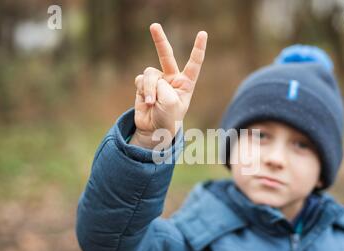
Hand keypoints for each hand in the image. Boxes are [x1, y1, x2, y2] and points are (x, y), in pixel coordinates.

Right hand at [131, 23, 207, 148]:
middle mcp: (171, 79)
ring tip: (151, 102)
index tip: (202, 34)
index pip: (194, 63)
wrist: (154, 131)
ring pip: (150, 74)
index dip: (198, 48)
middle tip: (154, 25)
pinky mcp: (143, 86)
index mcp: (185, 83)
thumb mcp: (171, 104)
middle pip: (166, 55)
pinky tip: (146, 101)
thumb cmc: (169, 120)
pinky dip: (143, 90)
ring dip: (150, 88)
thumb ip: (163, 87)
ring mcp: (157, 82)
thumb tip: (149, 78)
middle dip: (159, 40)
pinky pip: (141, 80)